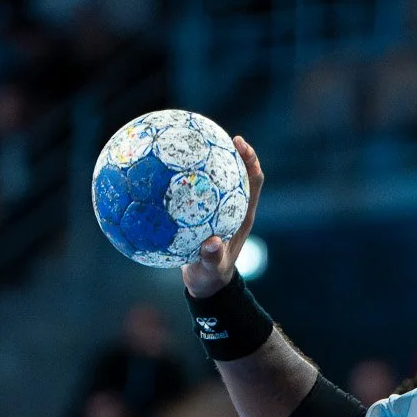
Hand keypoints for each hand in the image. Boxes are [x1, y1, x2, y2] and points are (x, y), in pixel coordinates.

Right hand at [180, 136, 264, 298]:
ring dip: (207, 161)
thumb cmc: (211, 276)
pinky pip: (193, 191)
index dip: (250, 162)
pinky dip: (184, 179)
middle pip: (236, 173)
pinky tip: (163, 169)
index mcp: (241, 217)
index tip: (240, 144)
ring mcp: (216, 209)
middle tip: (218, 133)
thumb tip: (211, 243)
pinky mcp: (201, 213)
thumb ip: (211, 258)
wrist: (204, 283)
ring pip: (215, 179)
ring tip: (191, 141)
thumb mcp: (210, 270)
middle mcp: (231, 208)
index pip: (252, 183)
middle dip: (230, 151)